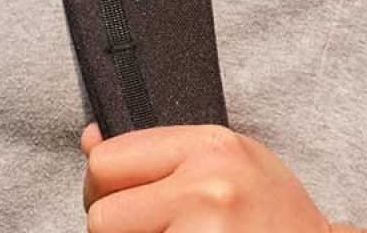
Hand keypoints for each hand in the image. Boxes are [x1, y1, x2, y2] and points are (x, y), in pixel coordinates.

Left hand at [81, 122, 360, 232]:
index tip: (121, 204)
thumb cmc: (276, 216)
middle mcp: (209, 189)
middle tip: (155, 231)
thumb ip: (161, 152)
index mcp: (211, 147)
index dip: (103, 189)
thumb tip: (90, 142)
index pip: (106, 162)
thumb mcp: (229, 162)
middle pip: (103, 217)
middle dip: (117, 230)